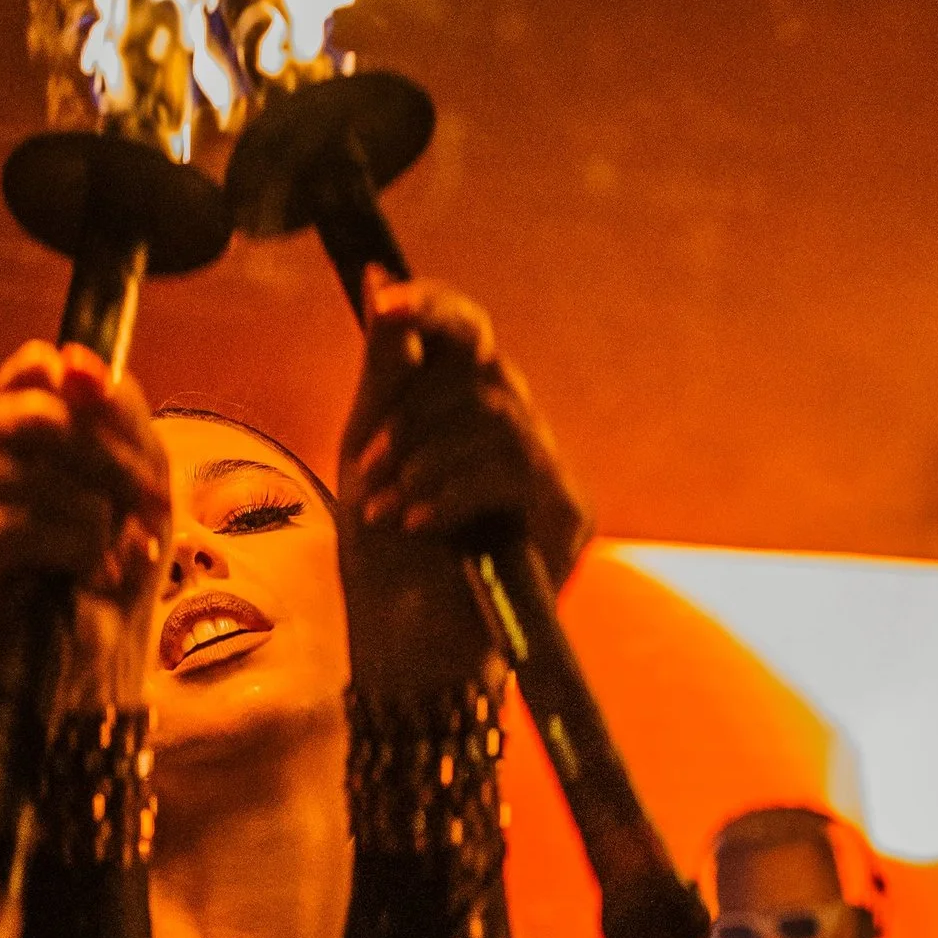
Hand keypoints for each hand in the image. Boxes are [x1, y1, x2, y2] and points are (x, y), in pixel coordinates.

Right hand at [0, 343, 170, 710]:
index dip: (91, 400)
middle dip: (111, 464)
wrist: (103, 656)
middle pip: (42, 415)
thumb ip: (115, 408)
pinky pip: (25, 520)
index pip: (32, 368)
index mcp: (10, 424)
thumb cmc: (117, 561)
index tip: (131, 449)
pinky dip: (75, 549)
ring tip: (114, 554)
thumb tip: (72, 363)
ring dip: (101, 517)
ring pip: (39, 471)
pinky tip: (87, 574)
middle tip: (149, 510)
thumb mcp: (141, 472)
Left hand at [337, 273, 590, 700]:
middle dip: (412, 417)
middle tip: (368, 471)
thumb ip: (386, 370)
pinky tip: (418, 523)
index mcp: (468, 409)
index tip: (390, 301)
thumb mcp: (368, 453)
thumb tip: (381, 282)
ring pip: (496, 415)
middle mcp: (519, 431)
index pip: (470, 334)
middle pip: (481, 371)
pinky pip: (517, 464)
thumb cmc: (384, 559)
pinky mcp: (569, 513)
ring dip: (426, 460)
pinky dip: (455, 489)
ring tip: (386, 508)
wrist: (406, 655)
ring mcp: (550, 472)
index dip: (437, 306)